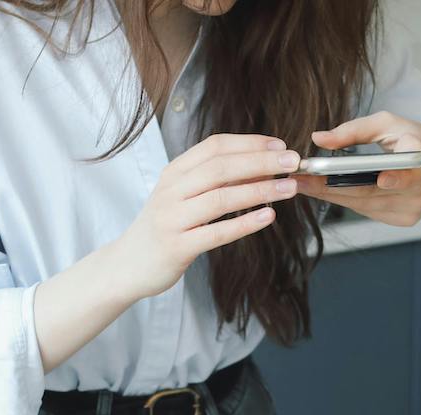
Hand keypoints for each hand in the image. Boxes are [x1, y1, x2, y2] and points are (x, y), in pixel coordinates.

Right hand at [114, 133, 300, 299]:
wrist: (126, 266)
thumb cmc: (163, 229)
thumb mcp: (181, 197)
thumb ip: (213, 182)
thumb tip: (260, 169)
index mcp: (174, 172)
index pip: (214, 147)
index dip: (249, 143)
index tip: (280, 147)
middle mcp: (171, 191)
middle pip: (220, 168)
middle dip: (261, 162)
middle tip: (294, 162)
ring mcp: (172, 219)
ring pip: (220, 198)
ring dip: (259, 191)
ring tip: (289, 188)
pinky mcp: (177, 247)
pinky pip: (216, 233)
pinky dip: (244, 224)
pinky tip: (268, 217)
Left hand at [297, 111, 420, 256]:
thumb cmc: (411, 140)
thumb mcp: (388, 123)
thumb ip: (354, 130)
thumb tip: (319, 139)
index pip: (413, 173)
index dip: (398, 179)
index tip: (381, 179)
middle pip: (372, 192)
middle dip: (333, 186)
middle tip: (302, 178)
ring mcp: (412, 210)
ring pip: (363, 205)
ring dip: (330, 195)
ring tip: (303, 183)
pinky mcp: (403, 221)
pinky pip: (366, 211)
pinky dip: (344, 200)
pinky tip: (325, 191)